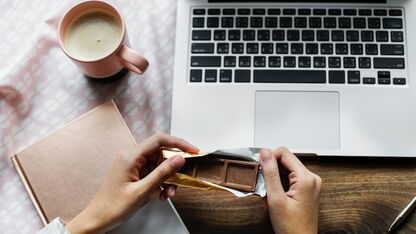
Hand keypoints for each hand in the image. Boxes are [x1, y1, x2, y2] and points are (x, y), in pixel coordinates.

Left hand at [66, 133, 197, 233]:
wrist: (97, 220)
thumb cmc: (112, 207)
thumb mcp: (142, 191)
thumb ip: (162, 174)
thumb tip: (179, 159)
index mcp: (131, 156)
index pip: (159, 140)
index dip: (178, 143)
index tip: (192, 151)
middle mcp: (132, 157)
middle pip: (161, 153)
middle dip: (173, 167)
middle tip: (182, 178)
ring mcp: (133, 166)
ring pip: (159, 165)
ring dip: (168, 179)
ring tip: (169, 193)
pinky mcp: (135, 174)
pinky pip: (154, 174)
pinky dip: (161, 184)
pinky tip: (161, 195)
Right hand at [260, 147, 321, 233]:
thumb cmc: (292, 228)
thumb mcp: (276, 199)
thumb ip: (270, 173)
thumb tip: (265, 153)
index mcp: (306, 178)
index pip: (284, 153)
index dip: (269, 158)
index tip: (259, 169)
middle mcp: (311, 178)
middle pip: (284, 161)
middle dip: (270, 172)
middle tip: (263, 187)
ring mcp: (309, 184)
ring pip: (285, 170)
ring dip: (273, 181)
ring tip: (269, 197)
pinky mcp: (306, 189)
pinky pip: (289, 179)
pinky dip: (278, 186)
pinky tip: (274, 199)